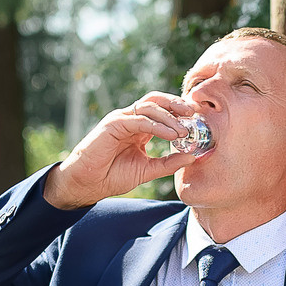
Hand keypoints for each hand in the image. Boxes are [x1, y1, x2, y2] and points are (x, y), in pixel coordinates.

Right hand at [42, 93, 203, 209]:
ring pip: (149, 107)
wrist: (88, 184)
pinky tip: (171, 135)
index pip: (161, 110)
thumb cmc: (113, 176)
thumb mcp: (148, 169)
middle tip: (193, 113)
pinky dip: (157, 125)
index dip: (179, 111)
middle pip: (156, 101)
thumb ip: (168, 162)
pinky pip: (139, 119)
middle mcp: (130, 119)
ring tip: (184, 130)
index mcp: (139, 127)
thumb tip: (192, 157)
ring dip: (169, 116)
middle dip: (176, 104)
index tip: (197, 119)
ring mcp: (121, 119)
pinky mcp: (113, 124)